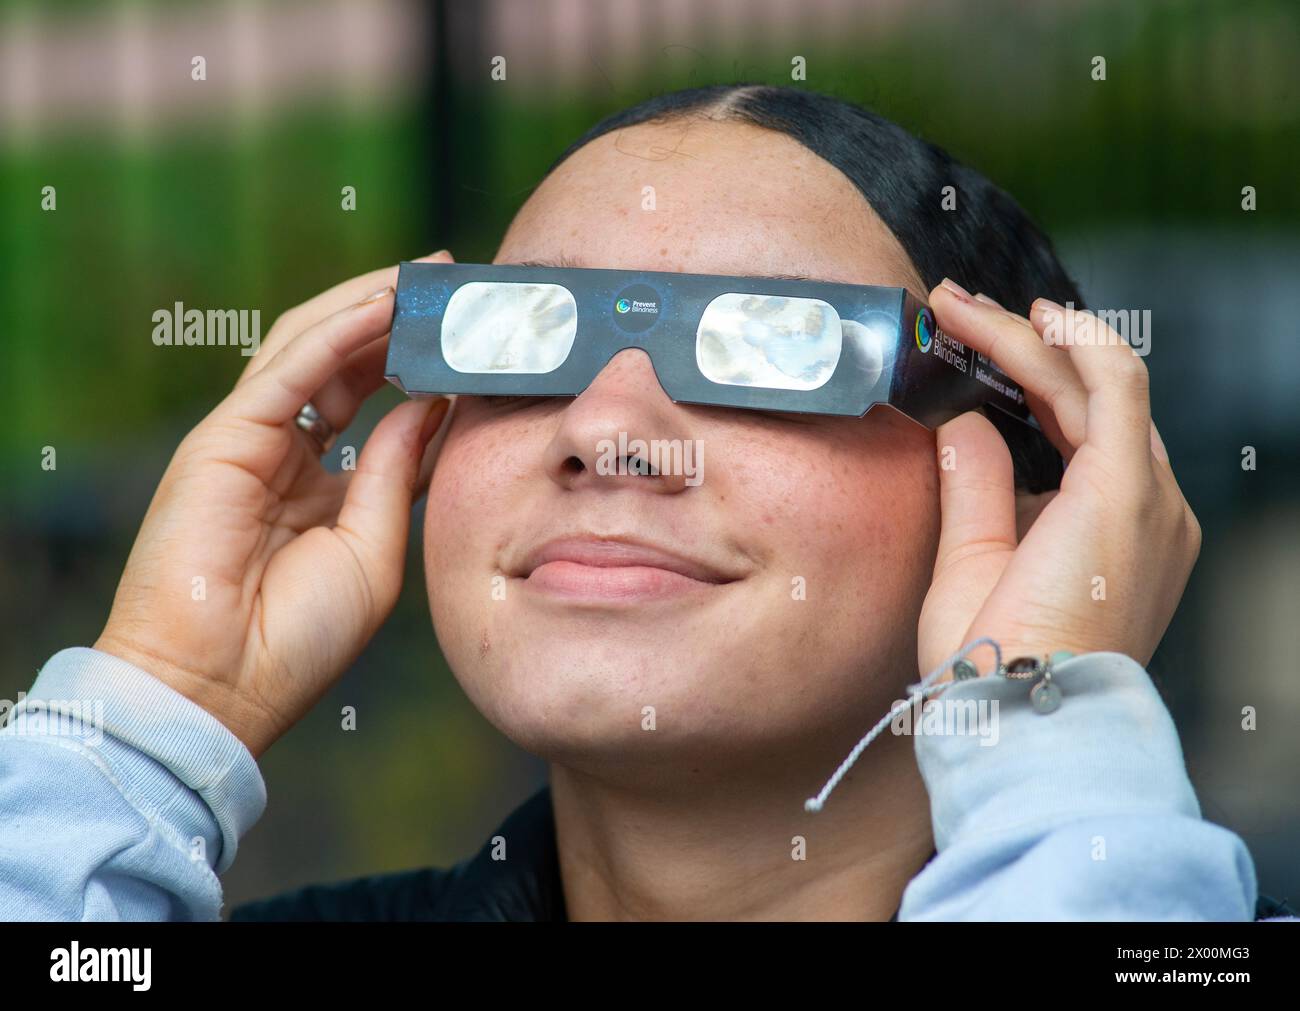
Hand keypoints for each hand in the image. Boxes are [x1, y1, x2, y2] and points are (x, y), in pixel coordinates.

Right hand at [95, 253, 455, 756]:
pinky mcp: (223, 438)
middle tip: (453, 283)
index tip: (475, 341)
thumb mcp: (375, 548)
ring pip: (313, 349)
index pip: (380, 407)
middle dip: (398, 320)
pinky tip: (382, 304)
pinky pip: (288, 369)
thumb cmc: (298, 637)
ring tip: (425, 277)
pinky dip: (335, 331)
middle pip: (347, 364)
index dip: (424, 369)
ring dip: (368, 307)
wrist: (221, 686)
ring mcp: (252, 441)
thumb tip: (431, 406)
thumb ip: (397, 471)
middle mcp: (287, 454)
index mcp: (323, 486)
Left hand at [917, 279, 1200, 681]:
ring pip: (1095, 383)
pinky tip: (1030, 316)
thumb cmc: (990, 658)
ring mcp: (1147, 498)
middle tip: (955, 308)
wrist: (1015, 713)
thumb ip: (976, 484)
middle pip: (1088, 398)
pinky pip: (1113, 387)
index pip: (1079, 429)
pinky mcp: (1127, 490)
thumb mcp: (973, 557)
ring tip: (961, 305)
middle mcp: (1149, 508)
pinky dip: (1075, 343)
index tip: (968, 343)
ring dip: (1030, 335)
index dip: (1027, 378)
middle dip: (1022, 344)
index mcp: (1116, 530)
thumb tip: (962, 421)